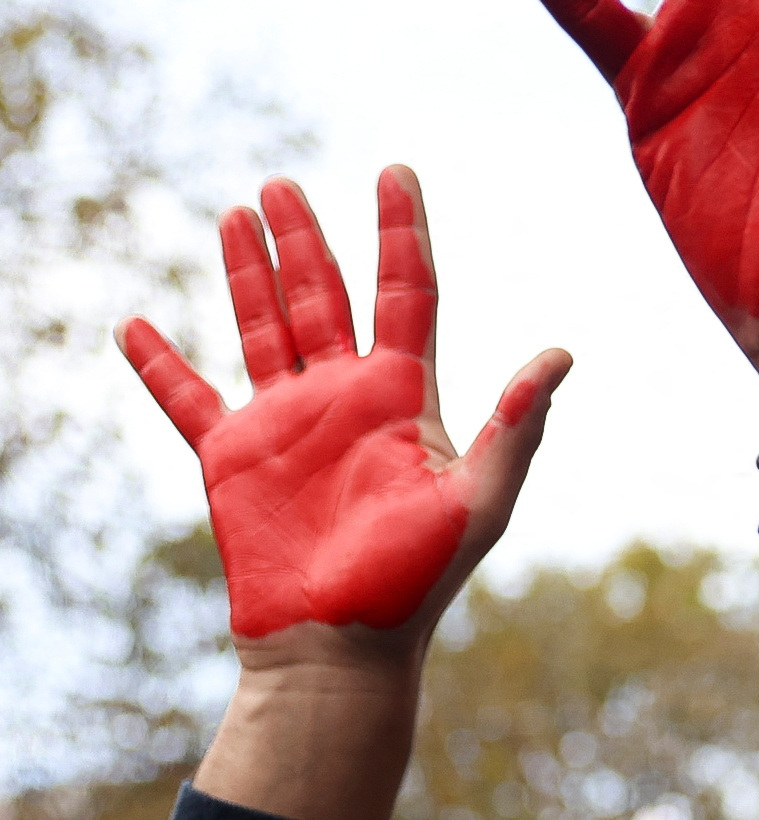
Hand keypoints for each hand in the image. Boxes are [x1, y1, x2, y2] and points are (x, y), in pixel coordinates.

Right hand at [124, 173, 563, 655]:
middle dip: (308, 237)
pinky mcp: (231, 457)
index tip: (396, 172)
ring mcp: (285, 423)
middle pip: (325, 296)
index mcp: (404, 398)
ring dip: (249, 273)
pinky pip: (188, 398)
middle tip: (285, 182)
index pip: (406, 293)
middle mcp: (344, 398)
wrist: (342, 648)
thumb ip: (516, 425)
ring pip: (263, 327)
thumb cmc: (418, 581)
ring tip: (237, 214)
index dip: (402, 232)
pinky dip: (160, 363)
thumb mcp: (478, 500)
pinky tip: (135, 324)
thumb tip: (561, 354)